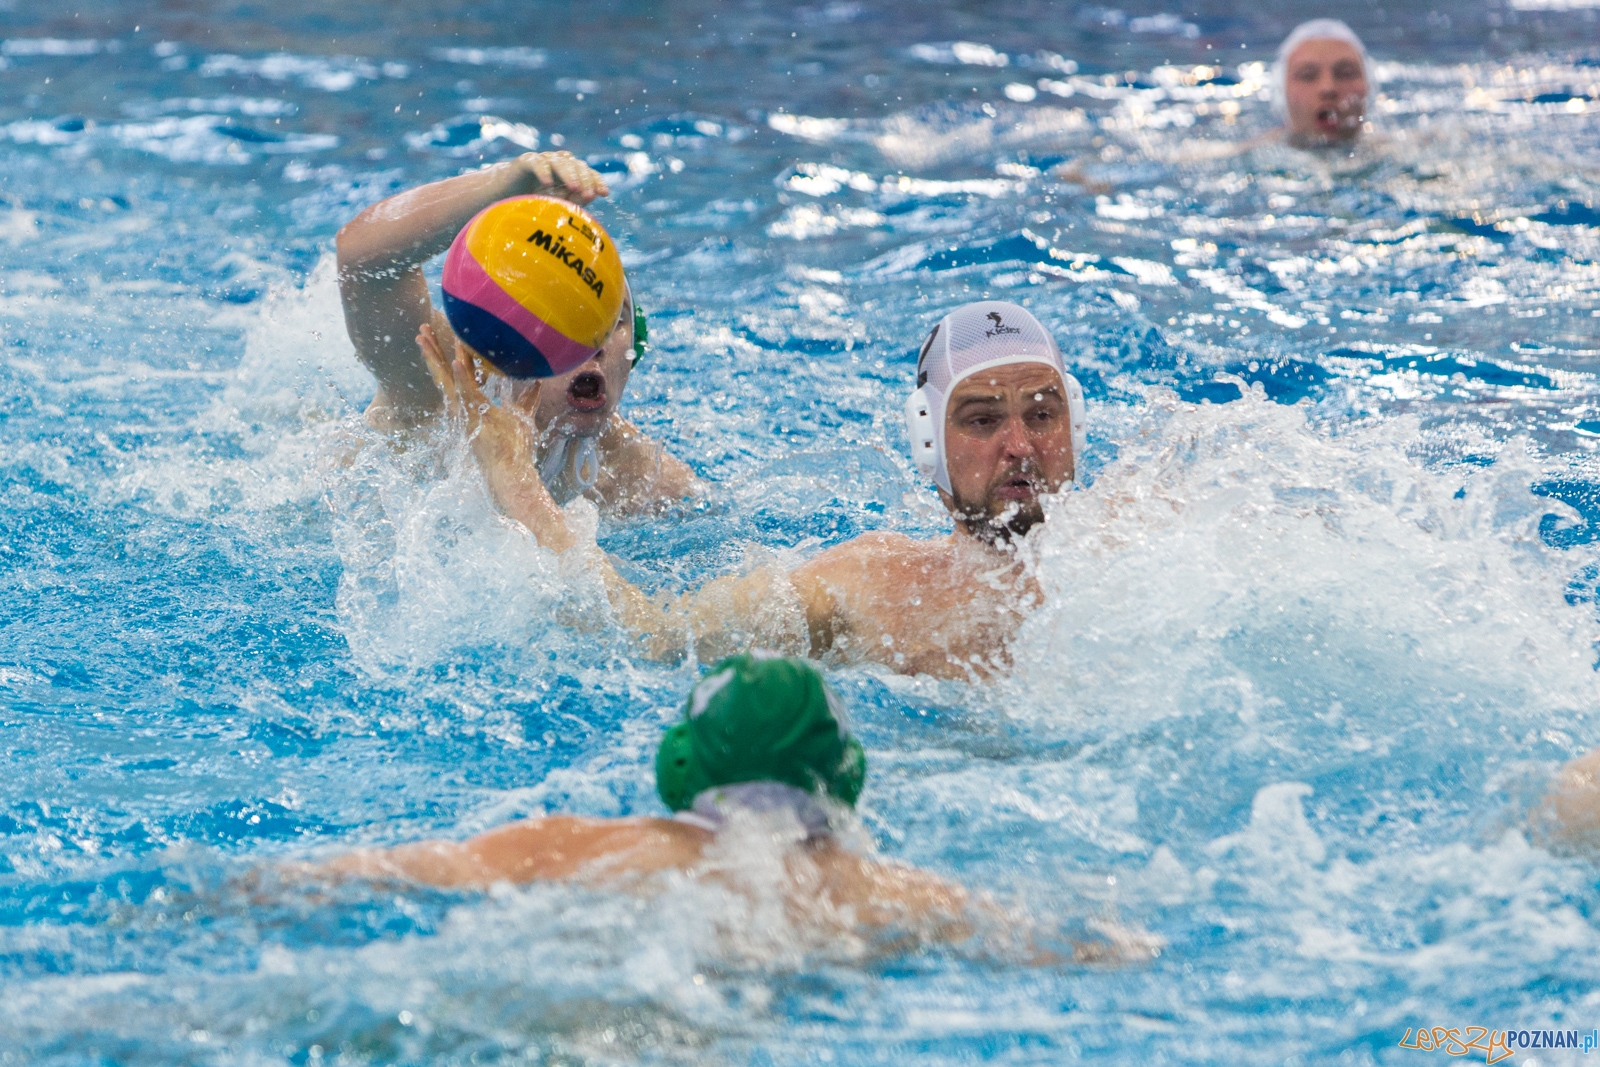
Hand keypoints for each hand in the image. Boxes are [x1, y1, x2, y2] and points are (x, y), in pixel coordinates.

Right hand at [418, 323, 538, 473]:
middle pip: (443, 373)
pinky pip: (466, 394)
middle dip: (432, 350)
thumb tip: (536, 383)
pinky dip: (462, 377)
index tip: (444, 334)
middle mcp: (462, 406)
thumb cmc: (515, 448)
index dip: (451, 354)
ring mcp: (464, 412)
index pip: (458, 373)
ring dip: (435, 356)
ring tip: (424, 335)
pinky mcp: (474, 418)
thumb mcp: (522, 417)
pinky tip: (458, 361)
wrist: (511, 473)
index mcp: (470, 404)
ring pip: (446, 378)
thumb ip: (527, 399)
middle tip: (422, 327)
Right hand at [519, 150, 609, 204]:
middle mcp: (558, 163)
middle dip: (585, 179)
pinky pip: (537, 162)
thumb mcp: (556, 204)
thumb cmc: (532, 201)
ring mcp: (542, 160)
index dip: (596, 181)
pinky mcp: (525, 161)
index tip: (604, 194)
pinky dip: (543, 171)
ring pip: (559, 162)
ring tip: (574, 188)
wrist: (504, 195)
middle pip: (576, 165)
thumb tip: (590, 195)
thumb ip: (573, 200)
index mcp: (568, 173)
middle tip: (588, 195)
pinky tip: (548, 183)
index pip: (587, 172)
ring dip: (568, 175)